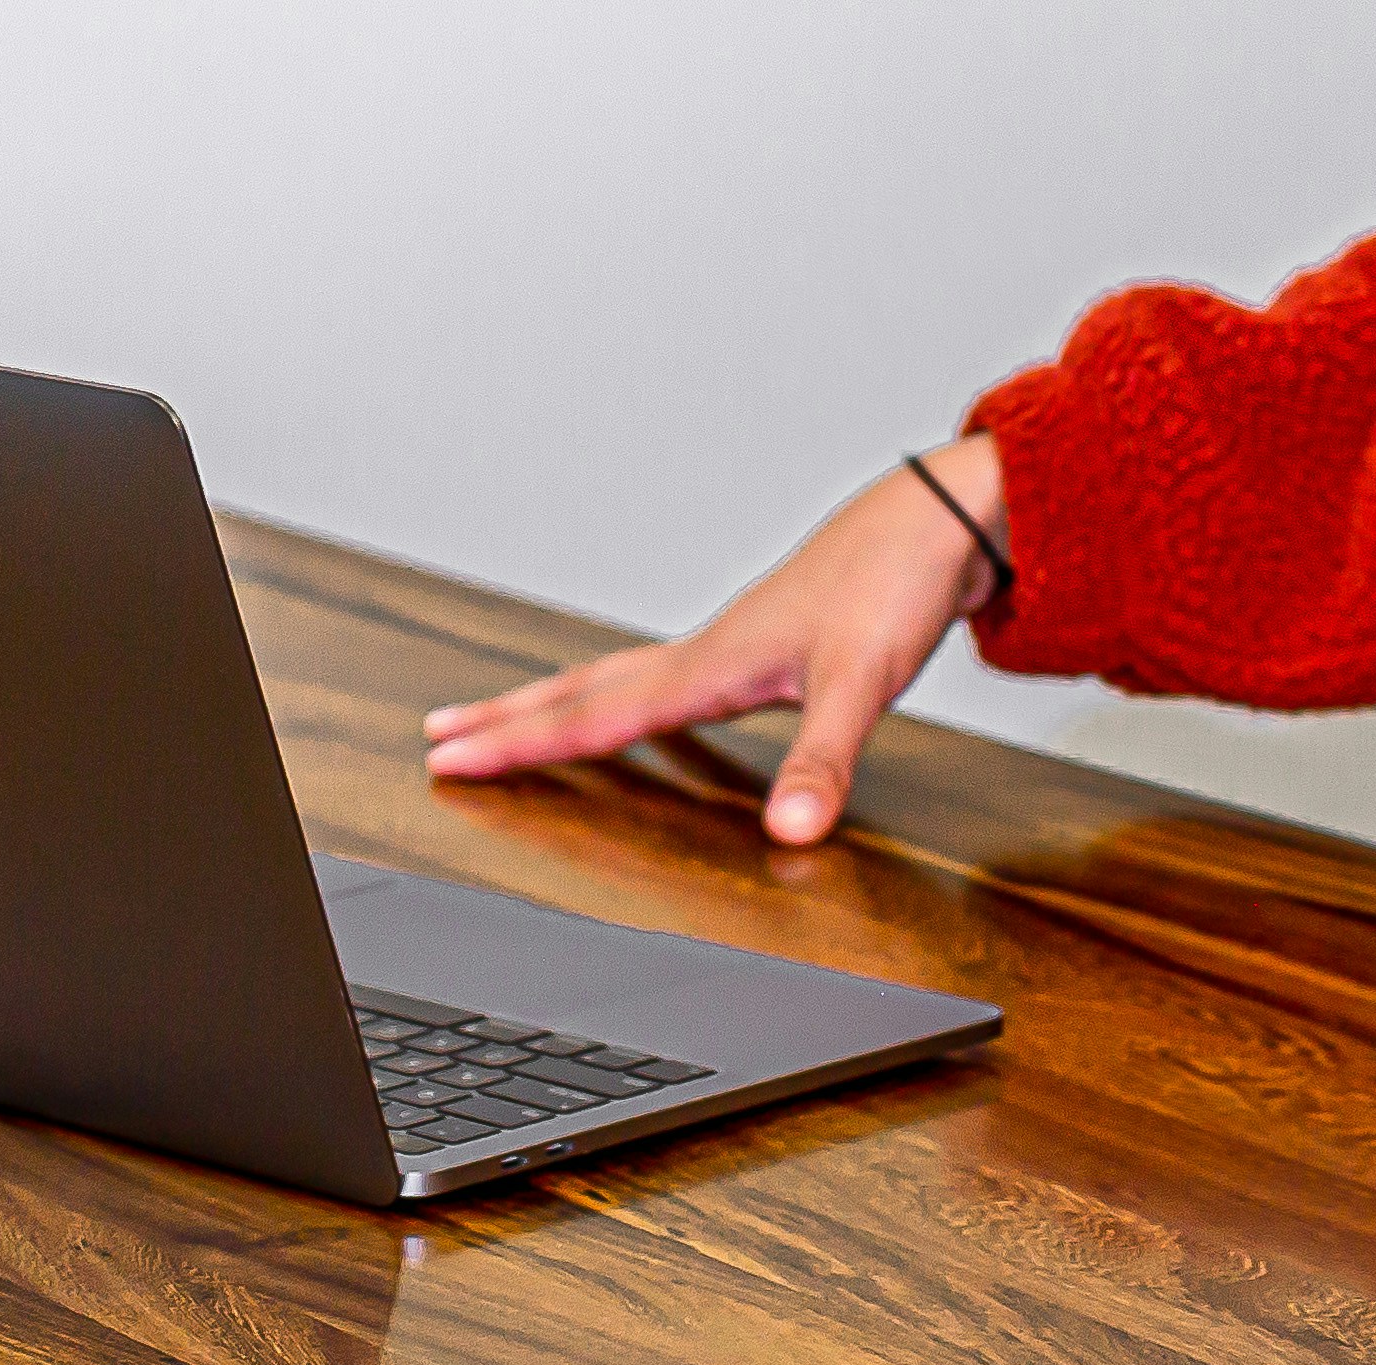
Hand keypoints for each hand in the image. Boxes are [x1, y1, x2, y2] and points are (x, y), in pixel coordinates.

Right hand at [422, 436, 1005, 845]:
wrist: (938, 520)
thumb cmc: (897, 586)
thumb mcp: (865, 684)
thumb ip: (822, 762)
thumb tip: (788, 833)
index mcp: (710, 668)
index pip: (592, 718)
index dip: (519, 745)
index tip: (452, 762)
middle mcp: (704, 654)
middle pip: (581, 693)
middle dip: (506, 722)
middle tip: (436, 741)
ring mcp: (725, 646)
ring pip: (611, 679)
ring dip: (550, 702)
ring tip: (496, 717)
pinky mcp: (755, 644)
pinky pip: (656, 676)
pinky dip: (616, 694)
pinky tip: (629, 705)